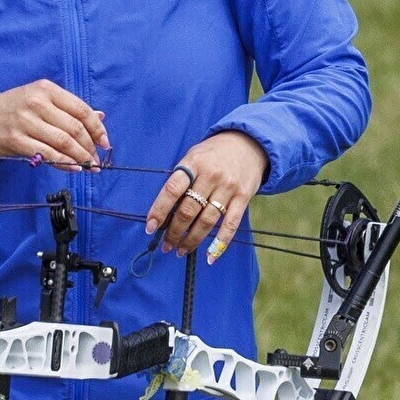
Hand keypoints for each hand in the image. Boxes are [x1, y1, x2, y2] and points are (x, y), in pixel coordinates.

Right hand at [0, 80, 109, 168]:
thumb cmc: (13, 109)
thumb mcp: (40, 99)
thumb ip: (69, 108)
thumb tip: (100, 116)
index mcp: (46, 89)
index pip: (81, 109)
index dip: (97, 129)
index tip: (105, 143)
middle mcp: (37, 102)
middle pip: (74, 128)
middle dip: (90, 147)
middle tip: (96, 160)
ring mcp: (25, 121)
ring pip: (63, 142)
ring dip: (80, 157)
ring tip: (88, 166)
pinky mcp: (16, 140)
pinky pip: (47, 154)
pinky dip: (64, 163)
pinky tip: (73, 168)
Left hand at [145, 130, 268, 260]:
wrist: (248, 142)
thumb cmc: (214, 153)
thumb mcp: (194, 155)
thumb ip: (181, 178)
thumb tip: (164, 210)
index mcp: (193, 163)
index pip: (172, 190)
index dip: (159, 210)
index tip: (150, 227)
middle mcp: (211, 176)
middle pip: (188, 210)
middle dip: (174, 231)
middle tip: (166, 245)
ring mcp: (228, 187)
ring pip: (207, 220)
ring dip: (191, 240)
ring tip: (180, 250)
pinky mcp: (243, 197)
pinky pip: (231, 224)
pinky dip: (220, 243)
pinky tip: (210, 257)